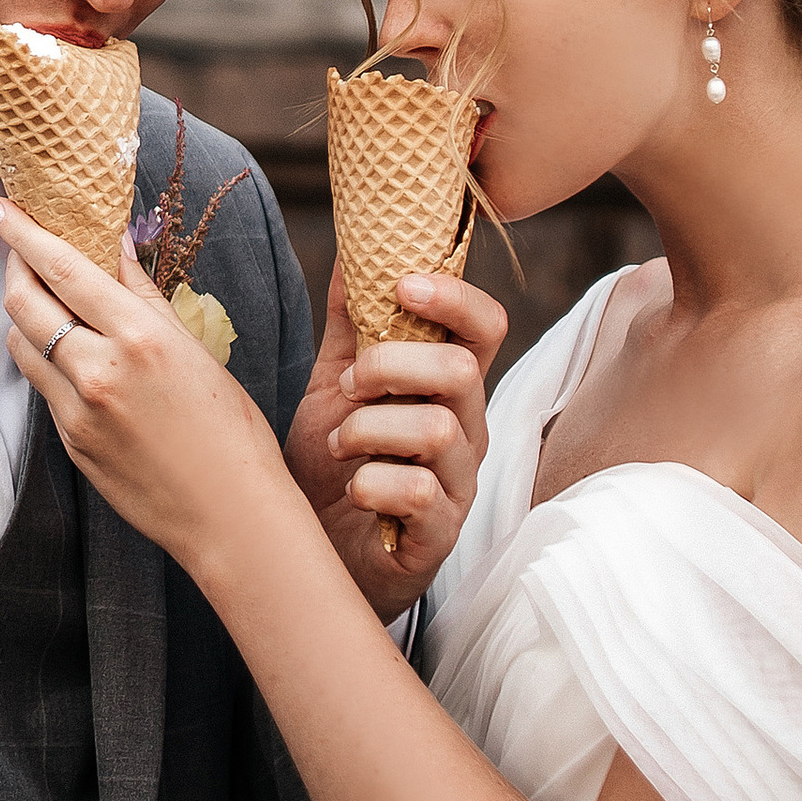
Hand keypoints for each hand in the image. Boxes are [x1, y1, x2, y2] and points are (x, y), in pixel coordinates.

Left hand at [0, 195, 292, 578]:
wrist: (231, 516)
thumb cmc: (230, 431)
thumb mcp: (194, 350)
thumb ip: (145, 298)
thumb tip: (114, 248)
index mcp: (139, 338)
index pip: (62, 269)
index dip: (21, 232)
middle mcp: (98, 371)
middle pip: (23, 303)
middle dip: (14, 267)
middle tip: (22, 249)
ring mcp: (77, 412)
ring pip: (22, 345)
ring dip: (27, 316)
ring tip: (52, 302)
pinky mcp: (70, 444)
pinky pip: (43, 388)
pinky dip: (50, 361)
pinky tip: (77, 357)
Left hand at [283, 262, 504, 607]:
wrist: (317, 552)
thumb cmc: (337, 462)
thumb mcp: (334, 383)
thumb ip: (349, 322)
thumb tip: (352, 248)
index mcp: (448, 385)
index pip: (484, 327)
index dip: (454, 296)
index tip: (402, 285)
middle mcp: (467, 428)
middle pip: (460, 371)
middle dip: (389, 366)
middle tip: (347, 387)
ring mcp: (459, 482)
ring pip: (437, 429)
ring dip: (369, 429)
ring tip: (339, 445)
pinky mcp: (440, 532)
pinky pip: (421, 492)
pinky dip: (371, 483)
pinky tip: (353, 490)